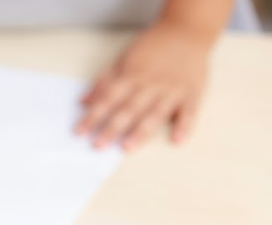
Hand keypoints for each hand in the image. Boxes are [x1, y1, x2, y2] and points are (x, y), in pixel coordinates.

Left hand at [75, 21, 212, 150]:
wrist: (186, 30)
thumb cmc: (152, 46)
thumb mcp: (124, 58)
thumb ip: (104, 81)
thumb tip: (83, 101)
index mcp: (132, 74)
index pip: (108, 99)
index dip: (93, 116)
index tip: (79, 132)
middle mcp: (151, 84)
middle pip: (129, 109)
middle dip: (112, 128)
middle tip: (98, 145)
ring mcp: (173, 90)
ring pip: (155, 114)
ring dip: (141, 132)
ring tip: (127, 148)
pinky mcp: (192, 93)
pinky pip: (189, 112)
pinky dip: (185, 126)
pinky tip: (177, 141)